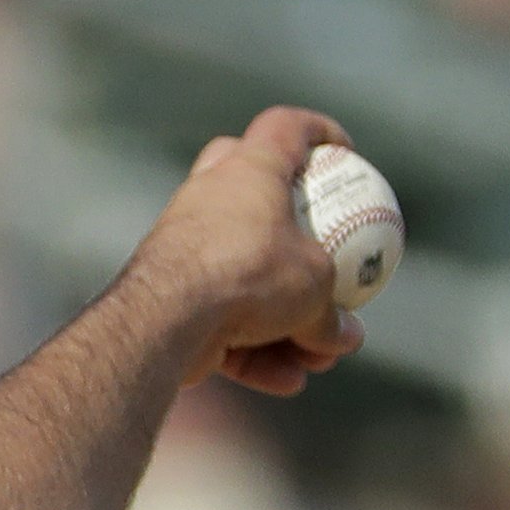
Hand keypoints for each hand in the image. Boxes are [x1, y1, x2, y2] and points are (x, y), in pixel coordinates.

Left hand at [122, 106, 363, 397]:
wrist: (165, 318)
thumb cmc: (250, 278)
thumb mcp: (315, 289)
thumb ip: (333, 312)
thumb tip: (345, 339)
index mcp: (248, 170)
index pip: (285, 127)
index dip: (318, 132)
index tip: (345, 155)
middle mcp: (207, 198)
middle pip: (248, 185)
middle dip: (286, 215)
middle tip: (317, 243)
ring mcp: (179, 246)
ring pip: (239, 271)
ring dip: (282, 318)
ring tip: (318, 357)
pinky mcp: (164, 296)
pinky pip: (217, 319)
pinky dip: (251, 349)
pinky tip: (287, 382)